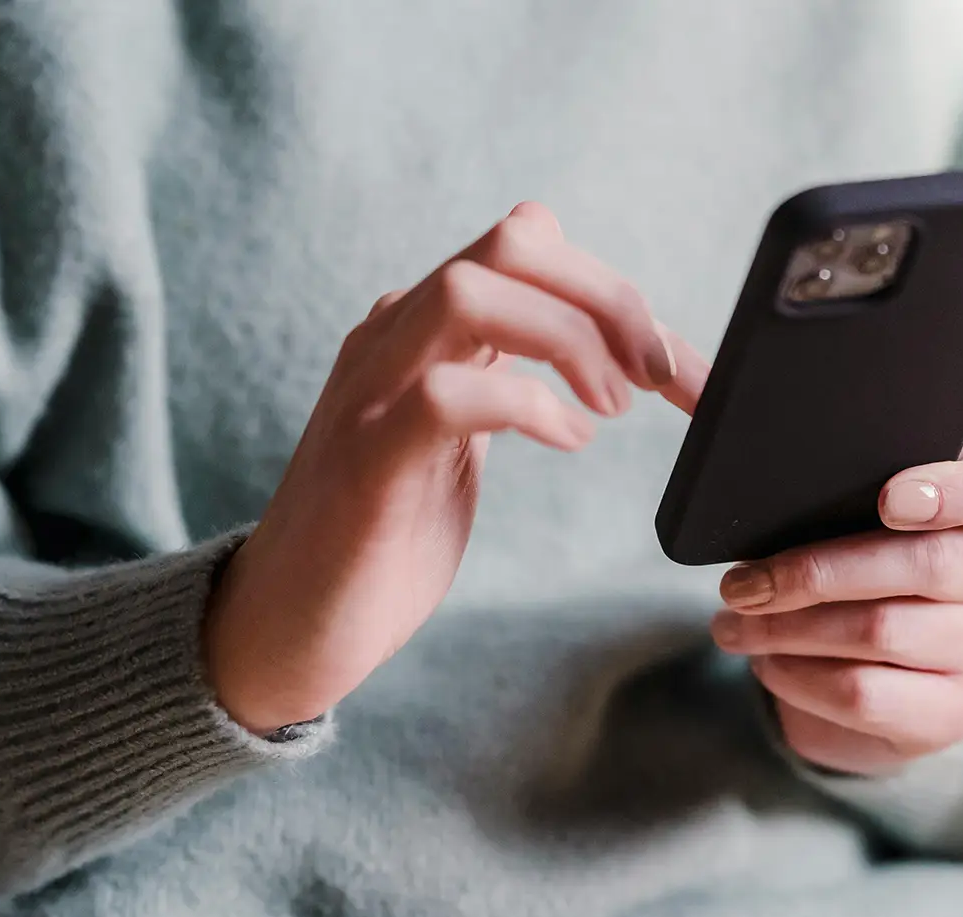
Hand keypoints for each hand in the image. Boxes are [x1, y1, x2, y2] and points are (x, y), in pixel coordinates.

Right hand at [206, 203, 709, 734]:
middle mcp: (391, 339)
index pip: (528, 245)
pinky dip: (526, 406)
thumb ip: (505, 379)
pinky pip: (447, 393)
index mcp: (420, 329)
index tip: (677, 367)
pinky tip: (567, 441)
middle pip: (512, 243)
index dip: (617, 291)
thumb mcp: (458, 441)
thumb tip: (593, 341)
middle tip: (660, 377)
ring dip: (570, 340)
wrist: (286, 627)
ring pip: (472, 291)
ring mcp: (371, 394)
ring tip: (611, 410)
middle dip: (609, 299)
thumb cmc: (382, 540)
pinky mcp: (366, 461)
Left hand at [709, 445, 962, 775]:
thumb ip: (793, 464)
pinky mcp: (952, 712)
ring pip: (881, 631)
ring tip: (730, 623)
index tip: (893, 499)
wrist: (859, 689)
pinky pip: (866, 693)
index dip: (960, 489)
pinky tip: (766, 663)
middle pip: (923, 562)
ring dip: (786, 628)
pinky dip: (798, 677)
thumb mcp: (828, 519)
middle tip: (737, 584)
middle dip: (812, 571)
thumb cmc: (838, 580)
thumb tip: (694, 389)